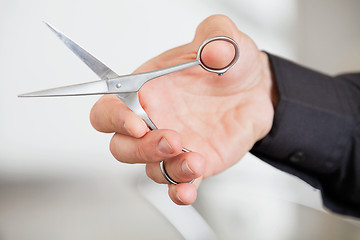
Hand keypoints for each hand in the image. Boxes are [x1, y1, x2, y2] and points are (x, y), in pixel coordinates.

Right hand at [90, 15, 276, 204]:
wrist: (256, 91)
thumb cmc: (231, 65)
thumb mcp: (225, 39)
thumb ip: (217, 37)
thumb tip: (214, 51)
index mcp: (148, 91)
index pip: (109, 109)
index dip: (114, 119)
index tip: (137, 122)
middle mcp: (154, 121)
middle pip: (122, 146)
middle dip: (141, 149)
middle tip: (171, 139)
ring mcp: (173, 146)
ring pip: (150, 168)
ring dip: (168, 170)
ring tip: (195, 160)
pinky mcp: (195, 162)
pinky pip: (179, 184)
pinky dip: (180, 191)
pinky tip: (188, 189)